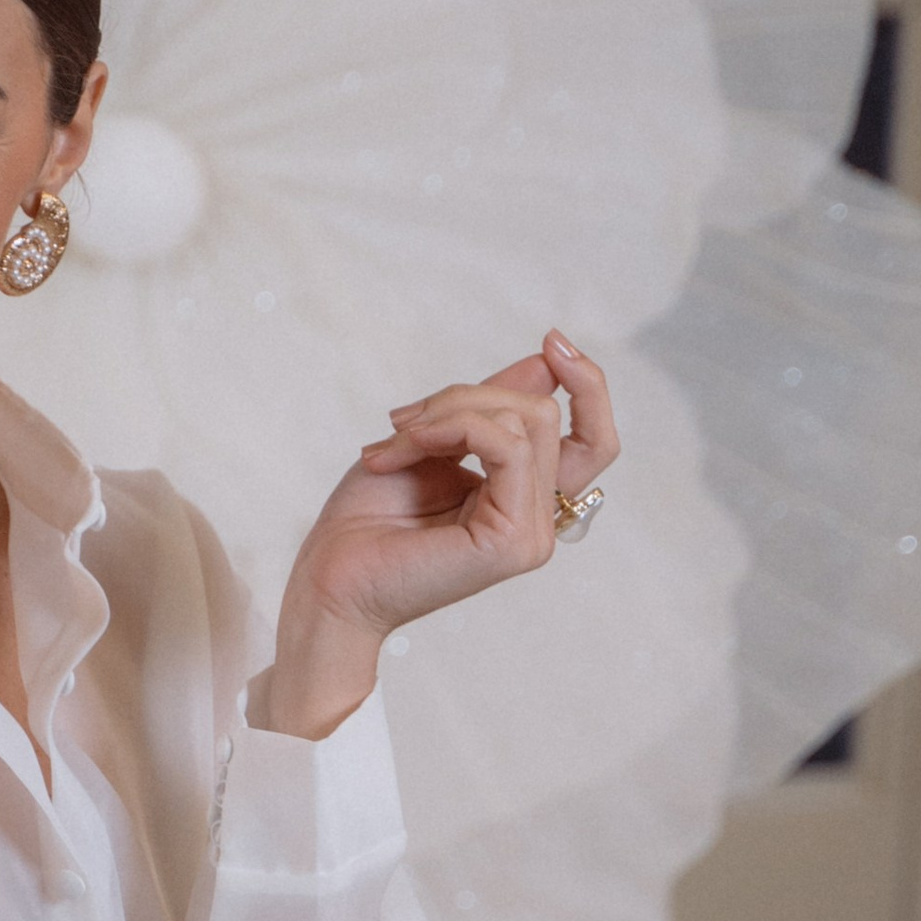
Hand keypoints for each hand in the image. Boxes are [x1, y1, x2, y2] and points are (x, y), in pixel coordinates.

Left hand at [268, 330, 618, 737]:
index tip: (554, 341)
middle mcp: (539, 519)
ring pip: (525, 421)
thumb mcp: (430, 442)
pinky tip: (402, 448)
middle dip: (466, 396)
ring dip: (446, 413)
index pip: (592, 438)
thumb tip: (545, 361)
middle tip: (404, 420)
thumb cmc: (366, 520)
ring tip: (392, 441)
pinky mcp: (513, 540)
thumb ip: (486, 408)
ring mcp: (532, 534)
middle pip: (543, 413)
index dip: (587, 385)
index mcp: (525, 499)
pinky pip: (506, 446)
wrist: (328, 579)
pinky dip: (450, 428)